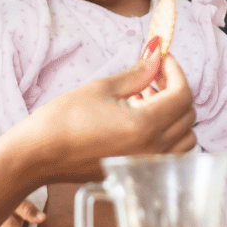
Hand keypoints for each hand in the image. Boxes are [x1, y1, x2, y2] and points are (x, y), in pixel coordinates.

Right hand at [22, 48, 197, 184]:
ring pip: (184, 138)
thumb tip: (157, 54)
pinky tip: (140, 119)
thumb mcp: (102, 88)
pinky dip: (166, 133)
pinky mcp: (138, 172)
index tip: (161, 57)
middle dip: (174, 88)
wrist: (39, 154)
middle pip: (187, 116)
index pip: (182, 95)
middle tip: (151, 74)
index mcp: (145, 125)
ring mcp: (147, 164)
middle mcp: (153, 149)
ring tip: (145, 97)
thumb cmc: (64, 119)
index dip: (175, 71)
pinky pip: (170, 152)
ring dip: (173, 114)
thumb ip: (137, 73)